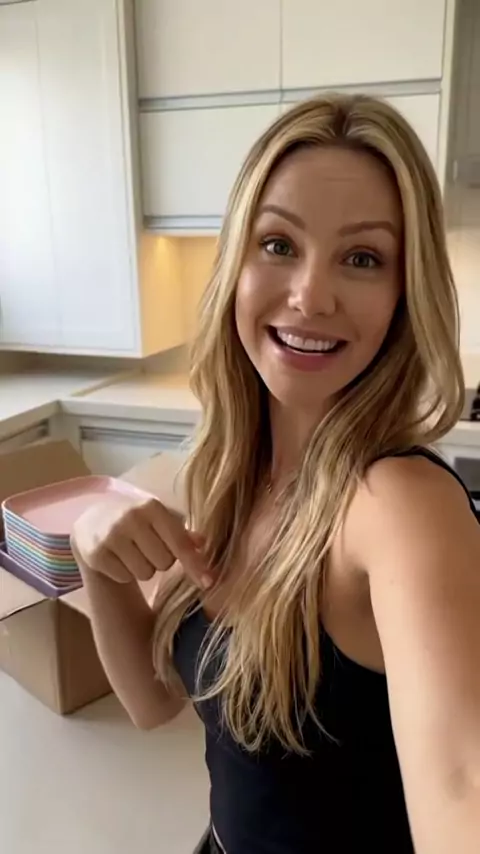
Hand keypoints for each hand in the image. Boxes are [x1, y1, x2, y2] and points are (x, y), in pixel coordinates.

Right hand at [71, 493, 212, 588]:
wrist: (92, 520)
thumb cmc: (137, 520)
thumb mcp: (160, 519)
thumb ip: (183, 533)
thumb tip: (203, 544)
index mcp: (152, 507)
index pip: (179, 542)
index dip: (195, 564)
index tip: (208, 583)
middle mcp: (131, 518)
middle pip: (165, 562)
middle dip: (162, 561)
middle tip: (150, 549)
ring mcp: (111, 536)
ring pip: (145, 573)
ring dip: (144, 568)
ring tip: (133, 553)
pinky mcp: (95, 554)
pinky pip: (124, 577)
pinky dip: (125, 573)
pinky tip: (118, 558)